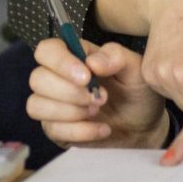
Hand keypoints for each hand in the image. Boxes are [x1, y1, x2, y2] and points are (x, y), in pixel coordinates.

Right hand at [26, 38, 167, 148]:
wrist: (145, 127)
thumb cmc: (137, 92)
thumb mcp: (135, 68)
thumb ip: (116, 57)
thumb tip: (92, 61)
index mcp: (73, 57)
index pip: (47, 50)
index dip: (60, 62)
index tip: (86, 76)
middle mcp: (57, 79)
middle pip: (37, 79)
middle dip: (69, 91)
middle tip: (100, 98)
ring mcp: (53, 105)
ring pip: (37, 105)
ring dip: (70, 111)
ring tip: (98, 112)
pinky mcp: (57, 130)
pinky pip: (53, 130)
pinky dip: (80, 131)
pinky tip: (102, 129)